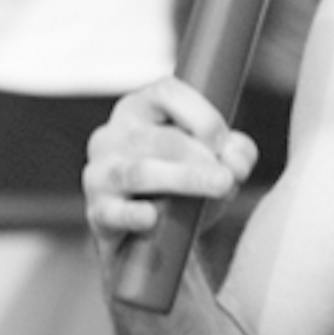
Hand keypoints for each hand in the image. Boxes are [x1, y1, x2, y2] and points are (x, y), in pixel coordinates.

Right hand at [83, 77, 258, 259]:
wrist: (155, 241)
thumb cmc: (187, 186)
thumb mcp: (219, 161)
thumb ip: (237, 152)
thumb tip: (235, 160)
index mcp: (140, 108)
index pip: (167, 93)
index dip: (202, 116)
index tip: (224, 144)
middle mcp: (112, 135)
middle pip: (159, 138)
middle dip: (200, 156)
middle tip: (229, 178)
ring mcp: (99, 174)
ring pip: (139, 172)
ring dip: (184, 179)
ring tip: (220, 187)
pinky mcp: (96, 212)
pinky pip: (113, 212)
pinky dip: (134, 215)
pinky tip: (152, 218)